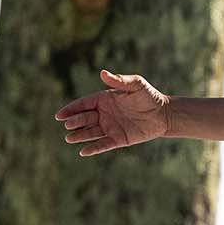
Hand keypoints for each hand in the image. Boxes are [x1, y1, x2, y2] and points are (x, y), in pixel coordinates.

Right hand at [54, 69, 173, 156]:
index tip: (59, 115)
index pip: (83, 104)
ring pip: (91, 132)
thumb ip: (120, 80)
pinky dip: (94, 148)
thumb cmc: (149, 96)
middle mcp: (104, 114)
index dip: (71, 109)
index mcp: (104, 100)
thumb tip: (102, 73)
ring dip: (80, 135)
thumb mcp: (136, 85)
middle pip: (85, 118)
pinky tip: (83, 151)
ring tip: (69, 138)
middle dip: (75, 122)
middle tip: (68, 125)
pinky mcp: (118, 139)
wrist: (164, 114)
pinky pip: (103, 144)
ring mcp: (110, 127)